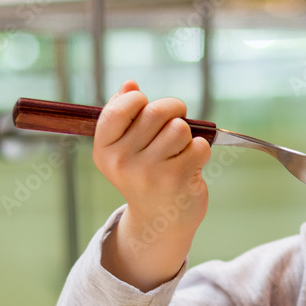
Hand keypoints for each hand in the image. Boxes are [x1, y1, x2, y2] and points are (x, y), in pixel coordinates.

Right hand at [94, 81, 211, 290]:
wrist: (160, 221)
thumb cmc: (144, 175)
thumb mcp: (124, 148)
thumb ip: (123, 114)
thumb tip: (130, 84)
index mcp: (105, 150)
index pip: (121, 107)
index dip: (139, 99)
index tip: (145, 108)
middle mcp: (123, 161)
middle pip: (156, 111)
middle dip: (173, 110)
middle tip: (175, 123)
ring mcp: (149, 172)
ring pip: (180, 127)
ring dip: (187, 135)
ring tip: (179, 150)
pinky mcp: (177, 179)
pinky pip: (199, 145)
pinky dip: (201, 151)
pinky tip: (190, 165)